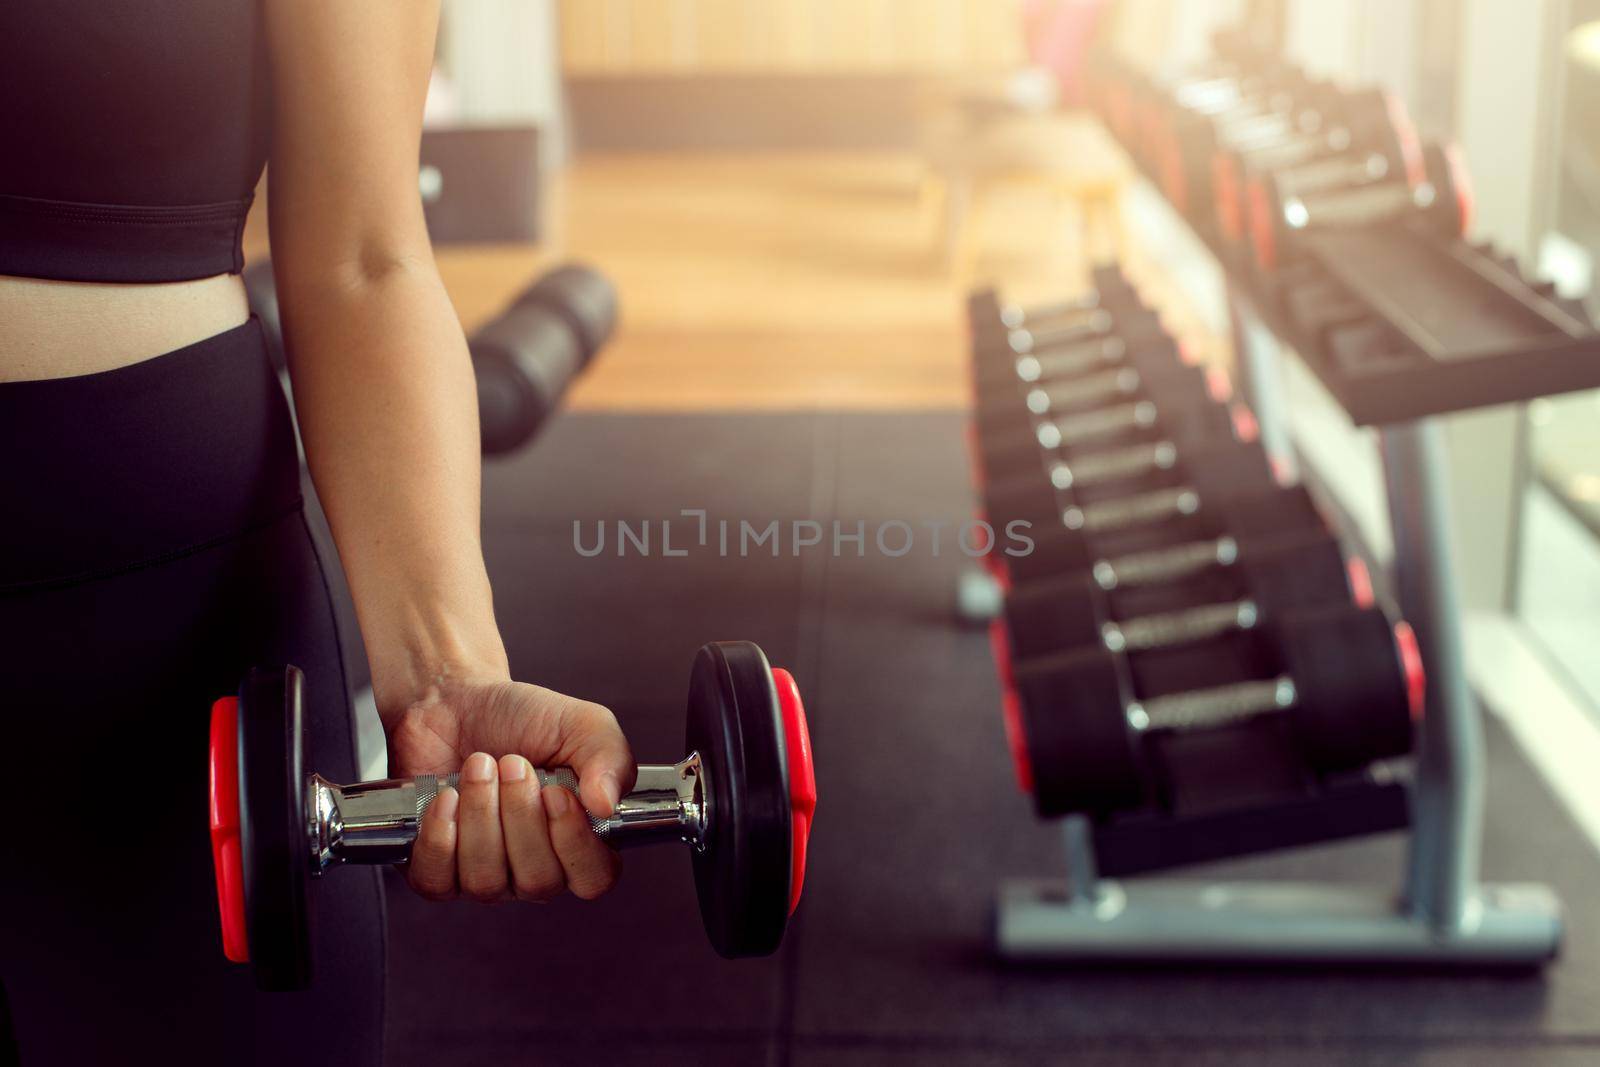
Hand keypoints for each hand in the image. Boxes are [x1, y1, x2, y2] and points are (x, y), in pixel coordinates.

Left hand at [384, 676, 635, 903]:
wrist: (457, 701)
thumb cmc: (523, 718)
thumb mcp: (582, 724)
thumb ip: (609, 759)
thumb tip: (606, 804)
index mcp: (579, 838)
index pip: (593, 878)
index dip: (575, 844)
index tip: (556, 793)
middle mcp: (534, 866)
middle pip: (537, 881)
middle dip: (520, 815)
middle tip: (512, 764)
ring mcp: (484, 874)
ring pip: (485, 881)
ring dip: (480, 815)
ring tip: (478, 767)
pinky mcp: (435, 869)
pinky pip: (437, 881)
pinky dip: (440, 835)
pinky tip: (447, 796)